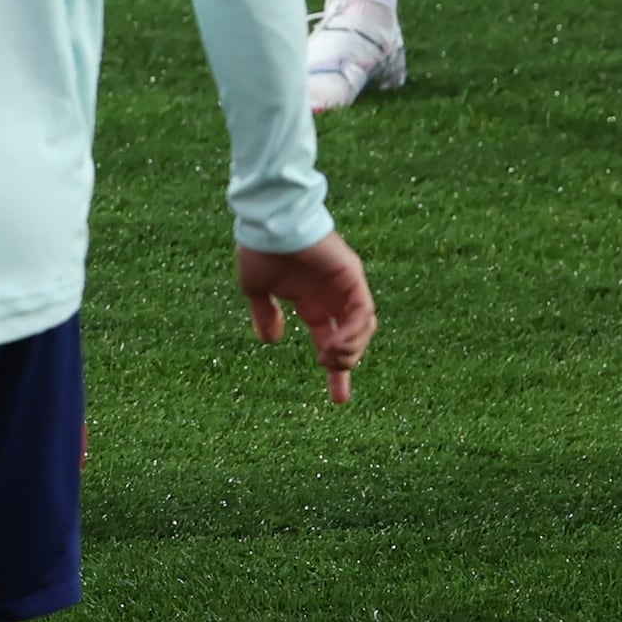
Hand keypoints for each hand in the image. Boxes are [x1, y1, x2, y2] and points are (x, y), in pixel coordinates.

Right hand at [239, 234, 376, 403]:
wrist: (267, 221)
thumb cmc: (260, 249)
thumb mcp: (258, 290)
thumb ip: (266, 314)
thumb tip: (271, 340)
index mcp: (314, 302)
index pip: (332, 341)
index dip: (336, 372)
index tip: (338, 400)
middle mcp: (334, 297)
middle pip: (353, 339)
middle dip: (347, 365)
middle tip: (331, 377)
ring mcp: (346, 286)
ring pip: (363, 327)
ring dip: (350, 349)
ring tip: (330, 358)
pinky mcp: (352, 275)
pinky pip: (363, 310)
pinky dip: (353, 331)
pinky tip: (335, 343)